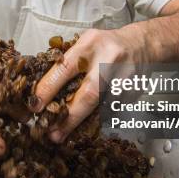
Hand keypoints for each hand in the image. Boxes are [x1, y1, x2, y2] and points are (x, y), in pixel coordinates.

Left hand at [32, 28, 138, 142]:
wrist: (142, 44)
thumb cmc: (105, 45)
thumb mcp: (85, 43)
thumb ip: (69, 62)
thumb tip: (44, 90)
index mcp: (90, 45)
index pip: (66, 68)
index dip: (49, 88)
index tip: (36, 107)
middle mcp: (109, 60)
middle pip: (89, 94)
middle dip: (69, 118)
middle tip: (53, 134)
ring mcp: (125, 77)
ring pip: (102, 107)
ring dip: (83, 123)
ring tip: (66, 134)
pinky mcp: (134, 92)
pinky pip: (113, 110)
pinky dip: (99, 117)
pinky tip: (92, 119)